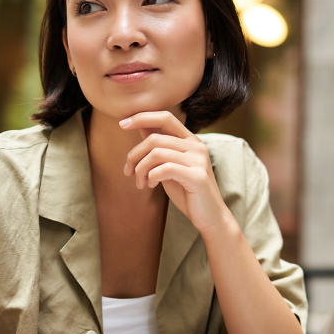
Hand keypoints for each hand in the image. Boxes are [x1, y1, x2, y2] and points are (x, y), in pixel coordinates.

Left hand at [121, 112, 231, 232]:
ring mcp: (198, 160)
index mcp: (191, 141)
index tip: (122, 124)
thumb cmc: (188, 192)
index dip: (142, 117)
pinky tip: (152, 185)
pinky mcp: (197, 176)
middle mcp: (196, 146)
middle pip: (154, 138)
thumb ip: (159, 147)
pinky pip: (164, 169)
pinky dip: (152, 176)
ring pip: (156, 153)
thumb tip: (140, 126)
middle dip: (134, 155)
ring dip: (141, 169)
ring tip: (140, 183)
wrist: (210, 216)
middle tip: (128, 172)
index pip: (165, 117)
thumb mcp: (170, 166)